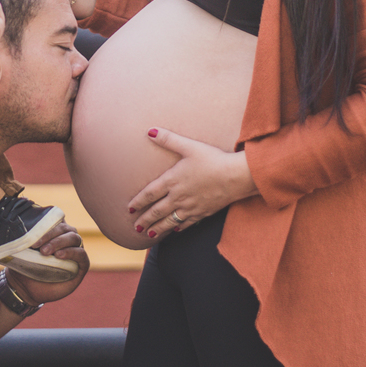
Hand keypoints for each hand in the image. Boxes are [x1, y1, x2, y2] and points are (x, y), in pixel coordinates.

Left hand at [7, 219, 88, 303]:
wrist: (26, 288)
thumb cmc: (24, 266)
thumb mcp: (22, 249)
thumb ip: (24, 235)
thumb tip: (20, 217)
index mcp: (54, 232)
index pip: (57, 219)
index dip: (47, 222)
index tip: (32, 232)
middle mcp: (66, 239)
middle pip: (65, 228)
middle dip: (51, 235)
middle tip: (38, 246)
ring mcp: (75, 251)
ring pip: (74, 238)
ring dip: (59, 242)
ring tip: (45, 252)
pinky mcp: (81, 265)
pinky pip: (81, 254)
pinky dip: (72, 252)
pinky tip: (60, 256)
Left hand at [128, 130, 255, 237]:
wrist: (236, 177)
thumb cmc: (213, 159)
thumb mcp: (189, 146)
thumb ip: (169, 139)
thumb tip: (149, 131)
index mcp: (173, 180)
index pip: (150, 194)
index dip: (138, 202)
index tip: (129, 209)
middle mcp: (179, 196)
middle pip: (157, 211)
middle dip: (145, 220)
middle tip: (135, 228)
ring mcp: (191, 207)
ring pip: (170, 221)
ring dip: (158, 228)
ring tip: (148, 235)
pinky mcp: (203, 212)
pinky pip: (187, 223)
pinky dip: (178, 227)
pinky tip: (175, 230)